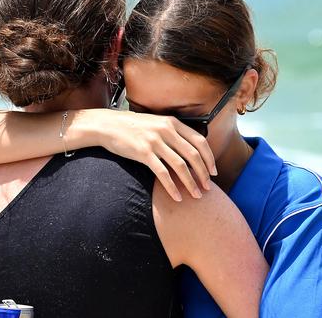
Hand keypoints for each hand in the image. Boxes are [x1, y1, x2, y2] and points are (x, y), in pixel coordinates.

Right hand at [89, 110, 216, 200]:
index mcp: (173, 123)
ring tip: (196, 195)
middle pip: (193, 155)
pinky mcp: (143, 153)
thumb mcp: (156, 123)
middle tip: (207, 188)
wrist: (108, 125)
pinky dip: (172, 187)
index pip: (200, 141)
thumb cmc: (133, 127)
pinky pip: (162, 173)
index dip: (209, 158)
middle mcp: (166, 131)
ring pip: (180, 166)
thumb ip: (173, 133)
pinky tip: (176, 197)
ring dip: (191, 183)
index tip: (213, 172)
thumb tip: (190, 150)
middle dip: (203, 174)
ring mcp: (155, 142)